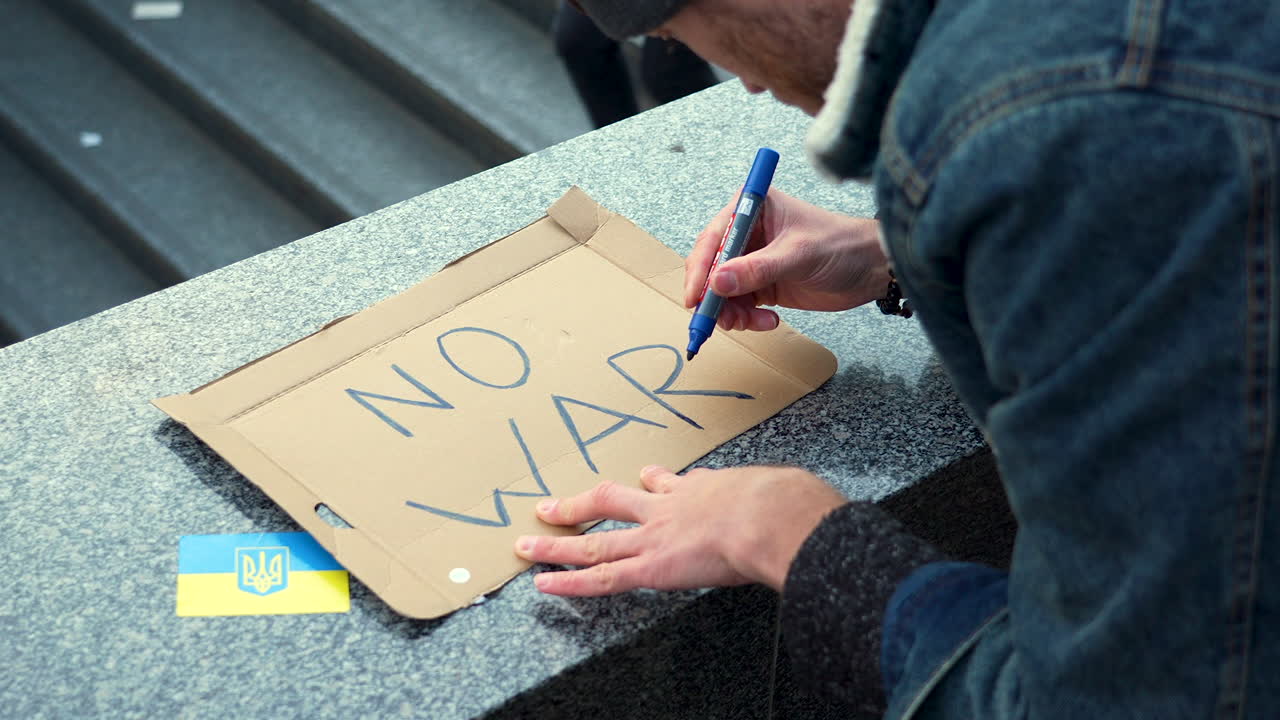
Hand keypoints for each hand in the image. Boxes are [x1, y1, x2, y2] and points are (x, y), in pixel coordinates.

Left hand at [515, 464, 846, 595]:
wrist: (776, 516)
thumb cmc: (788, 504)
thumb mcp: (781, 491)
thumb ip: (779, 497)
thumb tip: (803, 504)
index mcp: (703, 489)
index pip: (668, 485)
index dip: (651, 482)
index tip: (643, 477)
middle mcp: (669, 508)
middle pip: (614, 502)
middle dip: (581, 504)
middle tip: (552, 505)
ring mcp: (655, 536)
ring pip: (595, 539)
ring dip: (557, 542)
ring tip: (526, 543)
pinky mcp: (652, 567)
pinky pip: (601, 576)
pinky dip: (568, 580)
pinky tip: (542, 583)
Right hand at [684, 188, 888, 330]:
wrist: (871, 269)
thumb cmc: (841, 245)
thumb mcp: (798, 255)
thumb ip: (757, 269)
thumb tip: (717, 282)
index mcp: (751, 208)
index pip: (713, 238)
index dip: (700, 268)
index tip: (696, 296)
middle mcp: (747, 233)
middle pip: (710, 268)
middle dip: (713, 297)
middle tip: (721, 319)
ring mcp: (752, 260)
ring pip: (721, 292)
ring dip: (731, 312)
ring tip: (754, 322)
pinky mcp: (760, 284)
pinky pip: (738, 306)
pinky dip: (746, 319)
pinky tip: (769, 321)